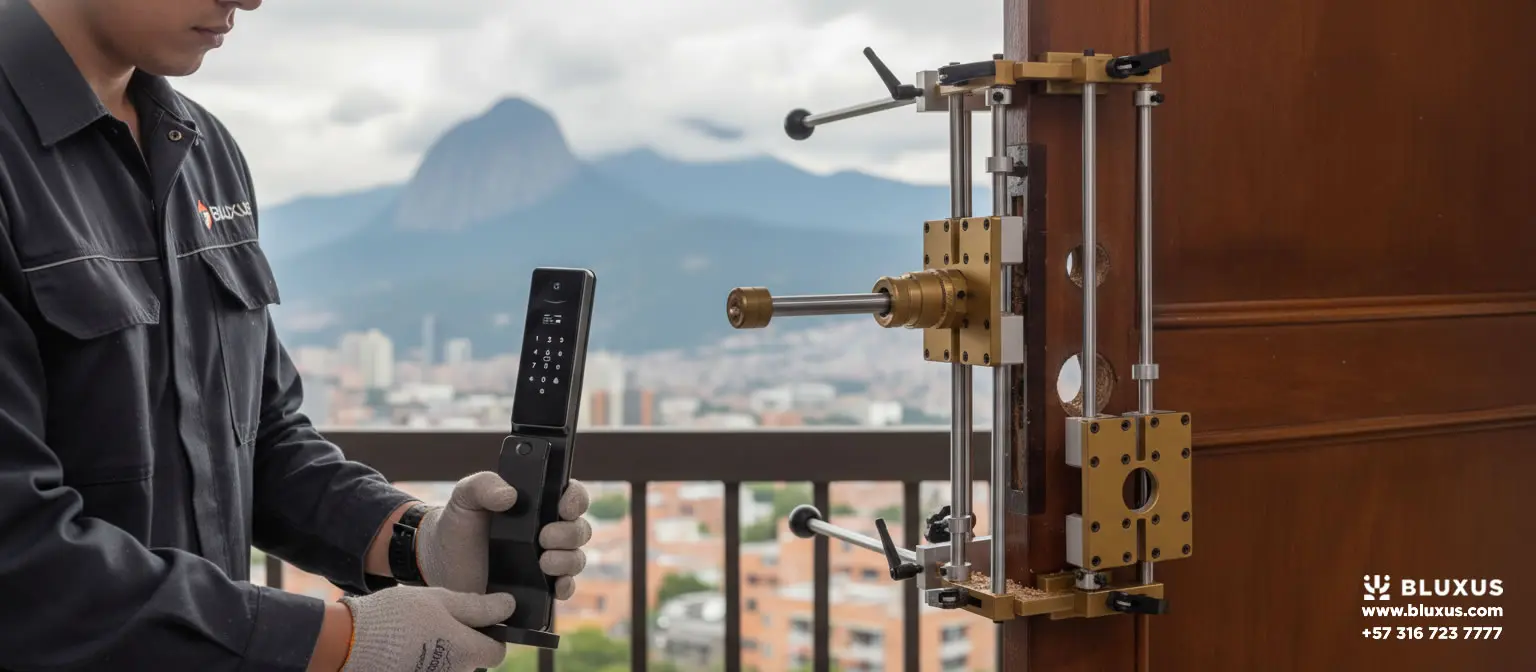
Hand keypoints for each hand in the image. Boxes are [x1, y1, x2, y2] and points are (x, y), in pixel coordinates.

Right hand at [338, 586, 514, 670]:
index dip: (491, 635)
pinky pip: (429, 670)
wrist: (349, 642)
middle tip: (437, 620)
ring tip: (417, 632)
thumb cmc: (397, 617)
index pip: (497, 652)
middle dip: (462, 641)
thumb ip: (477, 606)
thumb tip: (508, 606)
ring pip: (450, 665)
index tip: (476, 621)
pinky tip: (405, 647)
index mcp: (466, 652)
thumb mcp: (439, 600)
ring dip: (441, 650)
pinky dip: (422, 661)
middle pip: (471, 659)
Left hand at [416, 472, 591, 597]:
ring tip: (544, 562)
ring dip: (568, 560)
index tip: (562, 507)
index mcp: (537, 504)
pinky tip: (553, 586)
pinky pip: (566, 588)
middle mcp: (547, 531)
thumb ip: (482, 484)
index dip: (575, 499)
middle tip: (544, 538)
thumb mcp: (464, 497)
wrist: (438, 565)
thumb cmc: (456, 525)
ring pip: (576, 559)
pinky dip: (566, 587)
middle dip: (568, 534)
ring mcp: (545, 561)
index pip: (571, 496)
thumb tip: (509, 495)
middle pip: (579, 529)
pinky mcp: (539, 588)